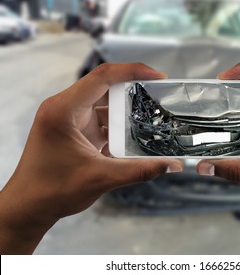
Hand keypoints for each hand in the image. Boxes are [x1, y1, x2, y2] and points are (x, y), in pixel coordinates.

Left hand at [0, 63, 182, 253]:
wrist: (29, 207)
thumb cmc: (53, 190)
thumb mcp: (100, 178)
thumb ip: (139, 170)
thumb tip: (172, 165)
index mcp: (63, 110)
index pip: (102, 77)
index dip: (132, 71)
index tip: (158, 76)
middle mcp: (65, 108)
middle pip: (105, 89)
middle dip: (134, 92)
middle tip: (160, 98)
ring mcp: (69, 120)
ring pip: (105, 106)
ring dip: (126, 113)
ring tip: (152, 119)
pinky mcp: (74, 131)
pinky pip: (101, 122)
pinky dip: (118, 128)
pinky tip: (135, 137)